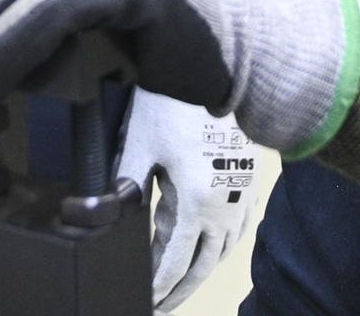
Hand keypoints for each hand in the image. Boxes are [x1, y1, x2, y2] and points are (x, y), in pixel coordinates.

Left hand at [118, 89, 256, 309]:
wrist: (214, 67)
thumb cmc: (175, 102)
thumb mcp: (140, 141)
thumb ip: (127, 181)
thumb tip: (111, 211)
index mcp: (196, 202)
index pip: (174, 262)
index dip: (158, 287)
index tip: (147, 302)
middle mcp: (224, 207)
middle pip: (202, 267)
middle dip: (179, 291)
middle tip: (160, 306)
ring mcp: (240, 195)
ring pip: (223, 251)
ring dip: (201, 272)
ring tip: (181, 285)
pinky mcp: (248, 180)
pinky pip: (239, 229)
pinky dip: (223, 248)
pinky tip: (212, 249)